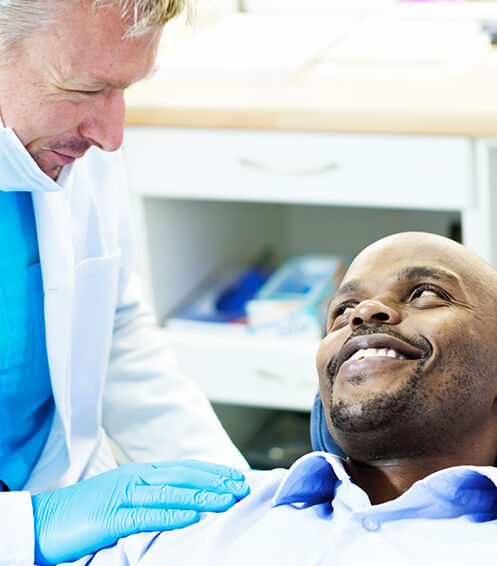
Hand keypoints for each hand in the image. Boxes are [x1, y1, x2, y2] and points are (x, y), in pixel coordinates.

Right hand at [31, 459, 249, 564]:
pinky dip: (172, 515)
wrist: (45, 520)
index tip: (235, 477)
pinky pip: (147, 515)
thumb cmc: (87, 511)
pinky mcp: (112, 517)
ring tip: (227, 500)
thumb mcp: (123, 496)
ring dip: (202, 496)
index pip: (184, 468)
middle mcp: (135, 477)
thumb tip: (182, 502)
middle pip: (183, 476)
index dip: (212, 471)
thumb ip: (151, 496)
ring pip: (171, 492)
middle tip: (242, 487)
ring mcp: (123, 495)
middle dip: (215, 481)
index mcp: (139, 472)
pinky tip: (192, 518)